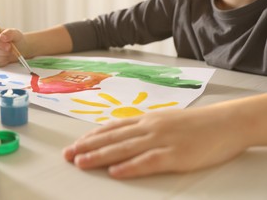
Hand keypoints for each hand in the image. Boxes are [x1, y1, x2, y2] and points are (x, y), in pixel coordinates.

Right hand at [0, 28, 27, 67]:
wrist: (20, 49)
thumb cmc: (16, 40)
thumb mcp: (16, 34)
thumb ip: (9, 33)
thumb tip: (2, 36)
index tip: (9, 46)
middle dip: (3, 51)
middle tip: (11, 50)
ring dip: (3, 57)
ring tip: (9, 53)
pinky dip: (2, 62)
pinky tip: (7, 58)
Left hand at [63, 107, 247, 178]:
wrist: (225, 122)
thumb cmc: (196, 124)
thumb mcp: (166, 120)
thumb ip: (145, 127)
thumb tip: (125, 135)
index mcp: (147, 120)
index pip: (113, 127)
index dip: (93, 135)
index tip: (76, 142)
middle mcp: (149, 127)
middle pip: (112, 137)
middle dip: (88, 146)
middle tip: (67, 154)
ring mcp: (161, 140)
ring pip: (124, 148)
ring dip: (100, 156)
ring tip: (80, 162)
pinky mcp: (175, 155)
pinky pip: (148, 161)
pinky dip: (130, 167)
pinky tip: (114, 172)